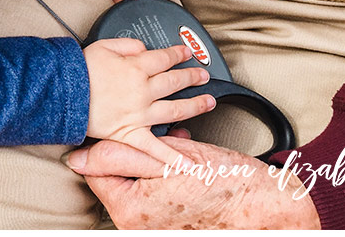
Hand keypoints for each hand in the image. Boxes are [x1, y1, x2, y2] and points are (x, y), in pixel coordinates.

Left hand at [66, 133, 321, 229]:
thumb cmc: (224, 182)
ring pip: (138, 175)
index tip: (113, 119)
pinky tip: (181, 150)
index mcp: (130, 213)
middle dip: (134, 145)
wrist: (265, 204)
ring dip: (151, 152)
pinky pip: (155, 187)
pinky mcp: (170, 219)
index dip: (105, 140)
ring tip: (171, 137)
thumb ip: (119, 157)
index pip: (96, 170)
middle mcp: (138, 225)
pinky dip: (164, 168)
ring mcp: (154, 224)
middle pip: (117, 173)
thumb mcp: (168, 159)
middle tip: (152, 128)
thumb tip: (79, 159)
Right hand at [83, 36, 213, 152]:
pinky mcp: (131, 134)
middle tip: (203, 75)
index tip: (187, 52)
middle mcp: (142, 90)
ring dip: (194, 105)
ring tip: (208, 102)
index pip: (164, 58)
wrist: (65, 94)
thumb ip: (129, 44)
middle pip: (174, 82)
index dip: (179, 54)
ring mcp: (139, 114)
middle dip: (192, 77)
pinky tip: (187, 163)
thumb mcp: (105, 45)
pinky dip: (171, 157)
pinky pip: (155, 148)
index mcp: (136, 67)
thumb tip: (143, 48)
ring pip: (174, 109)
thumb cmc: (82, 70)